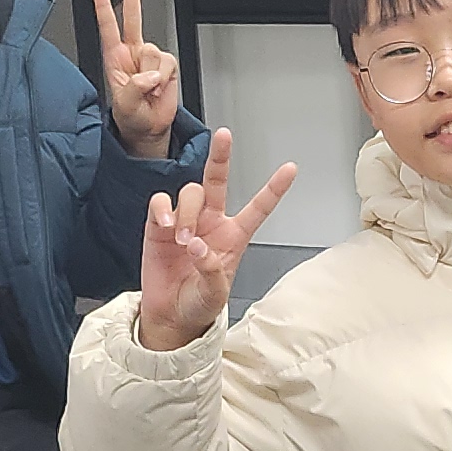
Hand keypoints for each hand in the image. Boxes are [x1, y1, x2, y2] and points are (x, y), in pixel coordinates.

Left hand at [96, 0, 181, 148]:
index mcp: (114, 58)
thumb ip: (134, 87)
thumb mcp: (123, 105)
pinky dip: (165, 78)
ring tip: (149, 91)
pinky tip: (159, 88)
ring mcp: (150, 59)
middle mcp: (132, 54)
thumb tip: (148, 74)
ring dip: (153, 75)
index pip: (108, 27)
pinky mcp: (167, 66)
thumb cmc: (131, 118)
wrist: (149, 129)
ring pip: (154, 51)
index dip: (103, 6)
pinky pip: (168, 63)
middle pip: (133, 18)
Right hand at [135, 126, 297, 351]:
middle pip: (216, 180)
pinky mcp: (160, 226)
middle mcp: (211, 222)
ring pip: (190, 193)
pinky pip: (161, 202)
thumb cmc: (199, 303)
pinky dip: (163, 209)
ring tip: (184, 239)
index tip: (291, 169)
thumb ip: (211, 271)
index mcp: (234, 236)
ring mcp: (186, 220)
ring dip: (187, 212)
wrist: (171, 315)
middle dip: (220, 156)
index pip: (258, 208)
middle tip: (224, 135)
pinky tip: (166, 226)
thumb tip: (198, 247)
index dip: (274, 189)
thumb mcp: (214, 295)